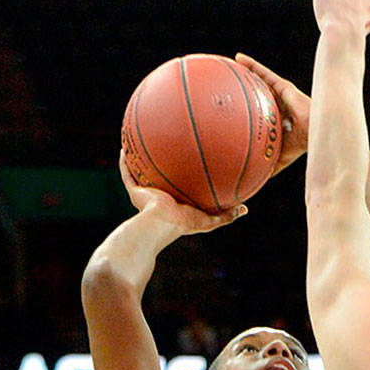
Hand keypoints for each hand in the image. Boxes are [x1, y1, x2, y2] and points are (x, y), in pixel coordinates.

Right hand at [118, 149, 246, 231]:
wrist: (161, 224)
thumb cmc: (184, 224)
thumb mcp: (209, 220)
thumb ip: (226, 215)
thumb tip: (246, 209)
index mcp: (175, 204)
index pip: (179, 189)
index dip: (182, 179)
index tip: (188, 166)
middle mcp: (159, 198)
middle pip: (159, 179)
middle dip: (161, 167)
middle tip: (166, 150)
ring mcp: (145, 194)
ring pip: (140, 174)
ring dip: (139, 162)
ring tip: (139, 145)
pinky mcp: (135, 191)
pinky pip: (127, 173)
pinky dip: (124, 162)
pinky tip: (124, 148)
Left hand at [235, 53, 309, 174]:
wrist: (316, 134)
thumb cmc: (302, 146)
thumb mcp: (281, 158)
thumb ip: (268, 167)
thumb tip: (254, 182)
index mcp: (277, 119)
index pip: (260, 111)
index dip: (248, 106)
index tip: (232, 105)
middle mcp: (278, 104)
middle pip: (258, 92)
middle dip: (244, 87)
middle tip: (225, 82)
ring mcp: (281, 94)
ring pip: (260, 80)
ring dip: (246, 71)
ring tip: (228, 64)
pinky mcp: (284, 86)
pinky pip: (265, 73)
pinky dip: (252, 66)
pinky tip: (239, 58)